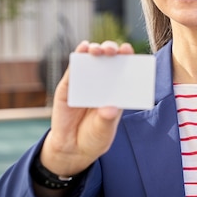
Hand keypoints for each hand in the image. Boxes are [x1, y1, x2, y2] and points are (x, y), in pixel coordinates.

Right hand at [39, 40, 134, 179]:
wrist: (72, 147)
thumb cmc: (94, 136)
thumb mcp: (103, 130)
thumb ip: (106, 119)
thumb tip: (109, 108)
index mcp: (117, 91)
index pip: (124, 70)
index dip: (127, 58)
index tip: (128, 50)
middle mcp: (103, 83)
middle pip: (109, 60)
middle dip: (111, 50)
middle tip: (112, 50)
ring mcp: (86, 82)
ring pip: (92, 60)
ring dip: (95, 49)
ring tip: (97, 50)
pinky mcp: (68, 86)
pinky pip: (74, 69)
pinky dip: (78, 56)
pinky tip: (82, 48)